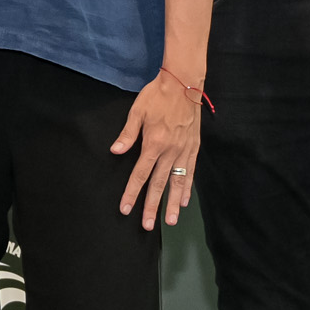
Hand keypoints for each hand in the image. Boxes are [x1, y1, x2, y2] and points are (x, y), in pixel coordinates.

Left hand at [110, 70, 202, 228]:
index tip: (126, 209)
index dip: (132, 193)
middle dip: (152, 206)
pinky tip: (185, 200)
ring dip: (174, 203)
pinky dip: (188, 188)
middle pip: (159, 184)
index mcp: (154, 144)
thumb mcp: (137, 112)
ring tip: (170, 220)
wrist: (184, 84)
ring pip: (178, 183)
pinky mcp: (194, 147)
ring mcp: (184, 151)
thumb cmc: (157, 96)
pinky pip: (191, 172)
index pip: (140, 175)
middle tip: (147, 226)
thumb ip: (127, 134)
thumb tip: (115, 151)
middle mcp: (171, 152)